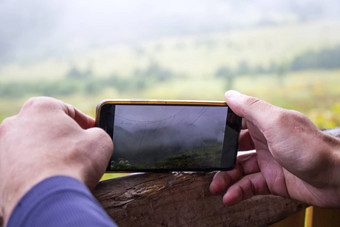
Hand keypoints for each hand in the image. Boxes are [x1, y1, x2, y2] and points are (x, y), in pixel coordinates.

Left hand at [0, 97, 112, 222]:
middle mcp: (15, 123)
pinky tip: (49, 180)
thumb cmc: (74, 163)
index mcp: (40, 107)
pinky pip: (22, 167)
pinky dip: (35, 170)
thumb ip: (97, 132)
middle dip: (62, 137)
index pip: (67, 110)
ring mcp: (3, 148)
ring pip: (31, 146)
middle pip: (46, 127)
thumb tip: (93, 137)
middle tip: (78, 150)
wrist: (48, 201)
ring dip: (47, 153)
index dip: (83, 121)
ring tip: (64, 168)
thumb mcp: (100, 140)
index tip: (92, 131)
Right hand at [210, 91, 339, 207]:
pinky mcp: (273, 181)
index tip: (206, 137)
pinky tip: (229, 197)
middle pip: (235, 148)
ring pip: (240, 169)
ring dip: (226, 178)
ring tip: (216, 187)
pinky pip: (250, 185)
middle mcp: (265, 141)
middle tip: (208, 166)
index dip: (222, 129)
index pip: (237, 122)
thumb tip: (229, 94)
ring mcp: (268, 162)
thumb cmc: (309, 147)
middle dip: (221, 158)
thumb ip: (251, 108)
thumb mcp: (275, 123)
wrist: (336, 178)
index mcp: (265, 123)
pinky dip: (238, 191)